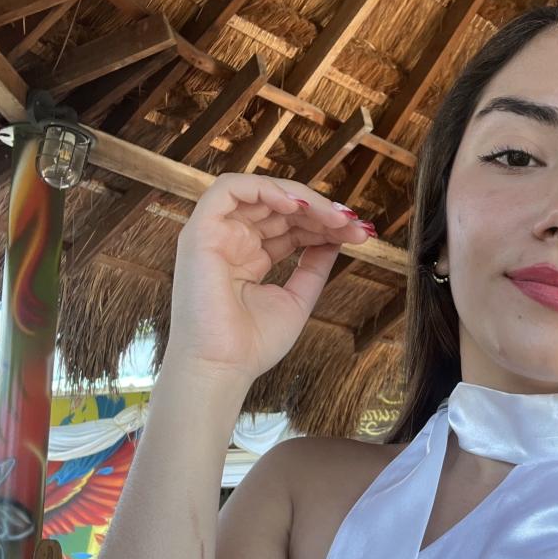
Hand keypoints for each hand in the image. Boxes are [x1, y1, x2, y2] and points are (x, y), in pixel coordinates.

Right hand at [165, 171, 373, 385]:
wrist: (222, 368)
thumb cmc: (252, 345)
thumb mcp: (296, 299)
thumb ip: (313, 266)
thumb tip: (335, 239)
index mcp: (249, 257)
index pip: (289, 225)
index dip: (323, 223)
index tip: (357, 233)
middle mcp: (231, 241)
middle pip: (279, 207)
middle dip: (320, 211)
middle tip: (352, 224)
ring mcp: (214, 235)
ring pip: (259, 192)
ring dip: (301, 199)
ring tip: (333, 217)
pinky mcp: (200, 232)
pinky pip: (229, 190)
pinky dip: (265, 189)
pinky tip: (297, 207)